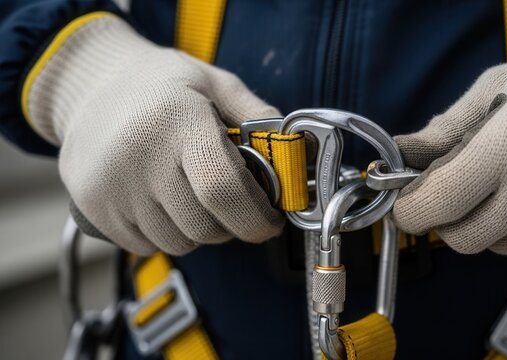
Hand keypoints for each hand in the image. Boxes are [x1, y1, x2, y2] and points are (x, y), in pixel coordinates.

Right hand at [24, 15, 282, 254]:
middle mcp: (141, 158)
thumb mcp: (215, 83)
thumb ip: (258, 115)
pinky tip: (162, 202)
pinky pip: (147, 247)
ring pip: (178, 243)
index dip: (255, 217)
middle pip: (205, 227)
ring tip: (192, 195)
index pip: (223, 189)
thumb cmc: (164, 86)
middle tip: (232, 203)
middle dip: (232, 225)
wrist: (91, 86)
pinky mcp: (94, 208)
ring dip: (198, 231)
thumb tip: (299, 151)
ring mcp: (113, 187)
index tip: (269, 222)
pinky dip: (165, 235)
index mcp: (179, 122)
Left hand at [393, 15, 506, 268]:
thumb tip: (404, 153)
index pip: (437, 204)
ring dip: (497, 224)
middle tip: (465, 190)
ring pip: (501, 247)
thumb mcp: (496, 87)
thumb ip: (447, 129)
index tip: (410, 204)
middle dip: (452, 219)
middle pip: (463, 239)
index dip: (412, 210)